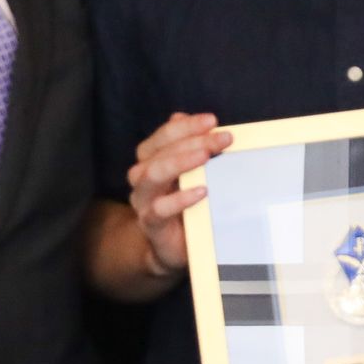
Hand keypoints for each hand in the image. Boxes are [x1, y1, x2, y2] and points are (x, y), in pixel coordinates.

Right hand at [127, 112, 233, 276]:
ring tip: (206, 157)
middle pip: (160, 153)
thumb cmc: (186, 204)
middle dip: (192, 141)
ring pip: (152, 176)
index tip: (212, 121)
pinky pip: (159, 209)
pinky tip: (202, 191)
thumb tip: (183, 117)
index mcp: (150, 160)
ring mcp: (143, 202)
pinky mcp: (151, 225)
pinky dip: (180, 199)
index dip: (186, 126)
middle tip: (222, 139)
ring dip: (180, 163)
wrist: (175, 246)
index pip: (163, 136)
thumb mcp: (193, 173)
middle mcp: (142, 178)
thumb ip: (190, 146)